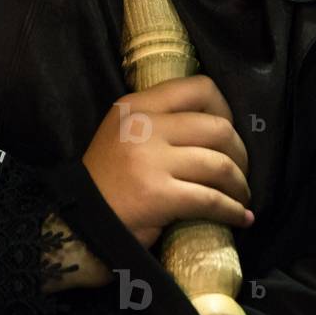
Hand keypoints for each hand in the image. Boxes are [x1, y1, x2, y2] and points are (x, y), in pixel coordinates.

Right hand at [82, 75, 253, 249]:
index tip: (227, 133)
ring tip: (241, 195)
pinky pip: (210, 199)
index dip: (224, 109)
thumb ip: (163, 121)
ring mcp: (150, 160)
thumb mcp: (126, 134)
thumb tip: (220, 125)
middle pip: (218, 128)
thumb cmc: (107, 182)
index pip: (199, 88)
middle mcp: (143, 126)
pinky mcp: (157, 196)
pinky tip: (240, 217)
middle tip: (240, 171)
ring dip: (239, 184)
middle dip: (239, 152)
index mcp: (136, 105)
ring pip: (219, 165)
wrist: (74, 226)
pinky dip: (232, 210)